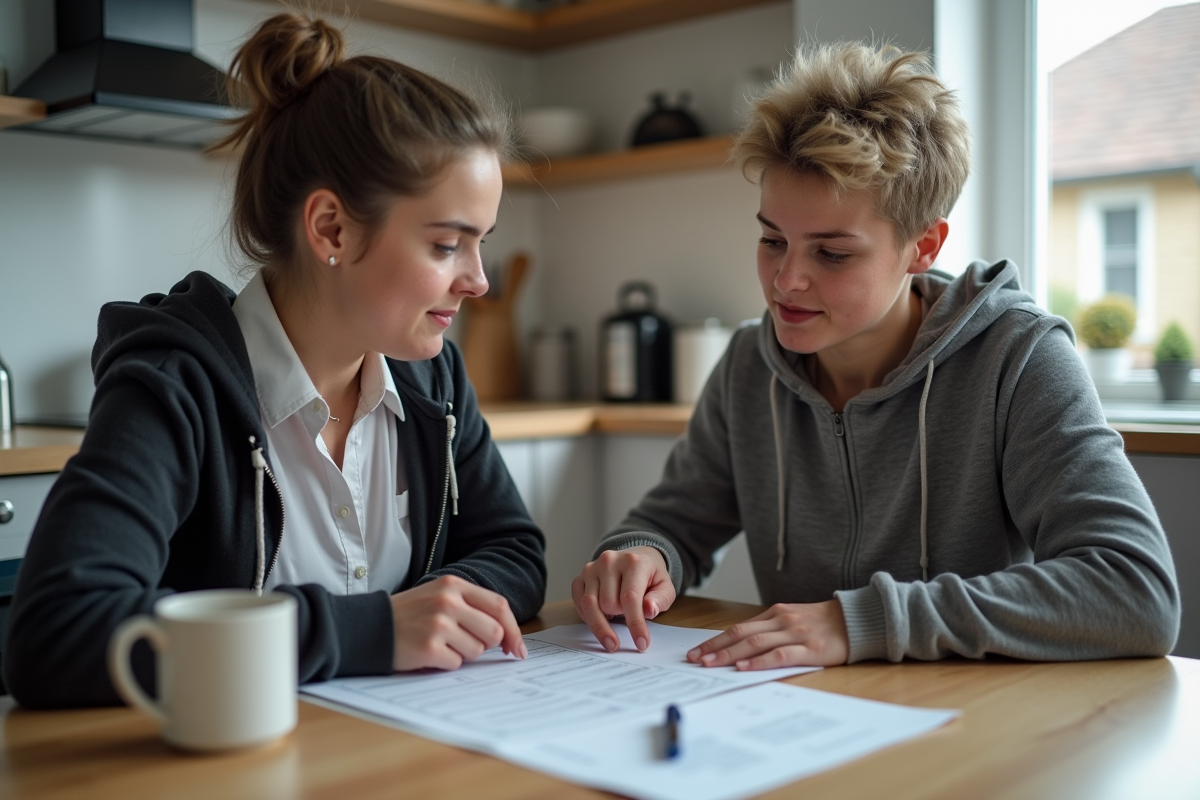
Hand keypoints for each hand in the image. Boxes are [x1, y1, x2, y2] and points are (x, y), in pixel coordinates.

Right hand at [389, 575, 526, 670]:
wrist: (368, 627)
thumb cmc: (409, 615)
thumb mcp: (439, 597)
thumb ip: (471, 608)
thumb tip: (507, 637)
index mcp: (454, 585)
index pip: (499, 606)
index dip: (513, 630)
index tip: (517, 649)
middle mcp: (448, 601)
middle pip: (493, 632)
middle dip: (486, 645)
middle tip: (465, 645)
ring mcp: (438, 623)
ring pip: (476, 651)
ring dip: (462, 654)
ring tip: (439, 645)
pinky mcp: (428, 647)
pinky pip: (455, 664)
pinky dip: (445, 664)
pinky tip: (427, 653)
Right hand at [571, 546, 676, 653]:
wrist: (635, 558)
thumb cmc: (650, 576)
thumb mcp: (665, 587)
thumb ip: (660, 599)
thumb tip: (649, 610)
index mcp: (633, 562)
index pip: (630, 598)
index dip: (635, 624)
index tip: (641, 644)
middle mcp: (608, 562)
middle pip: (608, 604)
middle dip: (620, 616)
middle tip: (628, 613)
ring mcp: (591, 569)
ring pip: (590, 605)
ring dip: (602, 621)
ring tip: (612, 630)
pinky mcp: (580, 578)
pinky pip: (579, 604)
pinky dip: (588, 617)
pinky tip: (600, 618)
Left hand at [686, 600, 848, 669]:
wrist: (858, 620)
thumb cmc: (824, 623)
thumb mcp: (793, 620)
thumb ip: (771, 629)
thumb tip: (741, 646)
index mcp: (776, 613)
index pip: (738, 627)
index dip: (716, 640)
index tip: (697, 651)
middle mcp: (782, 620)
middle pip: (741, 634)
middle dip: (715, 647)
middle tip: (695, 659)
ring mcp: (795, 633)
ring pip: (755, 643)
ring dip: (730, 654)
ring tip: (711, 664)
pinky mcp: (810, 648)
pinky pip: (780, 655)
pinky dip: (759, 661)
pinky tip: (744, 668)